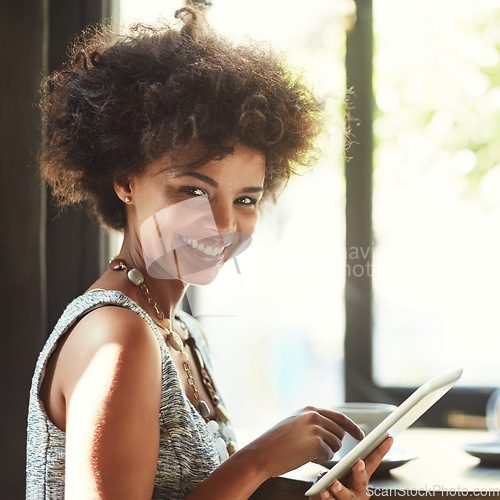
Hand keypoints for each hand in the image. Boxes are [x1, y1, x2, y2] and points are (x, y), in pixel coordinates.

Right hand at [241, 406, 364, 479]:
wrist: (261, 454)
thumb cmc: (276, 443)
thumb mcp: (295, 424)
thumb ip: (313, 423)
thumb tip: (334, 430)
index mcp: (309, 409)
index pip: (338, 416)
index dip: (352, 426)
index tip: (360, 435)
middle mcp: (314, 415)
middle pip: (339, 432)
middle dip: (333, 443)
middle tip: (318, 451)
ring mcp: (315, 428)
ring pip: (336, 444)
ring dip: (326, 452)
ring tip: (307, 453)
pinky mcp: (315, 443)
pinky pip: (328, 454)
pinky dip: (320, 459)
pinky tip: (305, 457)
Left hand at [314, 436, 393, 499]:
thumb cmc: (336, 486)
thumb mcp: (341, 473)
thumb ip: (338, 468)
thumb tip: (329, 467)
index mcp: (361, 477)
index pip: (372, 461)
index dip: (381, 450)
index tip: (388, 438)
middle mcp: (359, 489)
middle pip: (362, 480)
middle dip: (360, 472)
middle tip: (359, 463)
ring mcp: (351, 499)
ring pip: (347, 495)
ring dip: (341, 489)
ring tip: (334, 483)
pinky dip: (328, 497)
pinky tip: (323, 491)